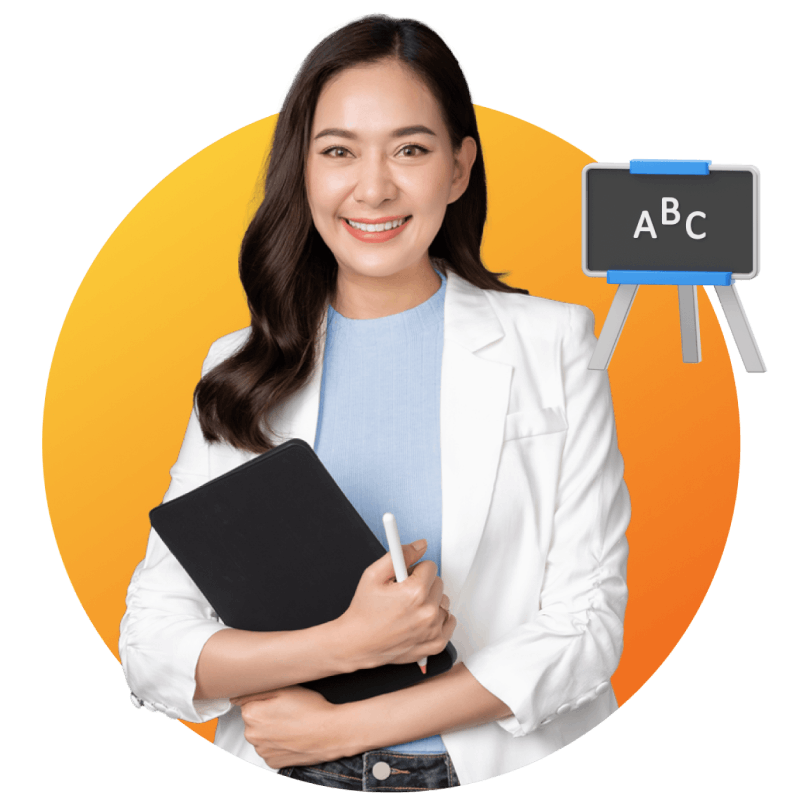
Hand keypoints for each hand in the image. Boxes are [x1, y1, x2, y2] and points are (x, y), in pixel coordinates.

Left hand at [232, 686, 347, 767]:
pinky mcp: (273, 763)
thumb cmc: (310, 709)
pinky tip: (291, 735)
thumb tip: (238, 697)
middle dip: (266, 714)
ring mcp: (262, 751)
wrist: (330, 733)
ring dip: (271, 729)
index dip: (265, 699)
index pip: (248, 702)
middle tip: (287, 710)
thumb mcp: (285, 688)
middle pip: (253, 719)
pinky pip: (270, 749)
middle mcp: (252, 736)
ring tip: (292, 723)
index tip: (279, 700)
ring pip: (261, 735)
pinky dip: (278, 743)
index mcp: (252, 715)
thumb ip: (257, 690)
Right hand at [336, 539, 456, 670]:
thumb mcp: (373, 575)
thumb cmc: (364, 612)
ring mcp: (433, 630)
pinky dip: (438, 619)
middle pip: (438, 583)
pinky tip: (421, 619)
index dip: (414, 570)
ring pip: (443, 602)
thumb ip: (400, 554)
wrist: (357, 643)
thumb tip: (420, 545)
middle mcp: (428, 612)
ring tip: (410, 608)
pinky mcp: (435, 644)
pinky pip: (449, 622)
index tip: (404, 578)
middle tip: (403, 594)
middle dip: (423, 584)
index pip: (430, 566)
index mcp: (415, 592)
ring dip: (430, 602)